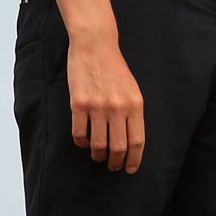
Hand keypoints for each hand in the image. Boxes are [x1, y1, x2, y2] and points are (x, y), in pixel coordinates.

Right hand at [67, 33, 144, 173]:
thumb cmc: (115, 70)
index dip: (134, 158)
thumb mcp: (133, 90)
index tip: (130, 168)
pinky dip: (81, 143)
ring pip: (98, 143)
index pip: (137, 140)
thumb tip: (131, 140)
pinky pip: (79, 133)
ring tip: (98, 156)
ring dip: (98, 155)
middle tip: (112, 166)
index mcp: (135, 105)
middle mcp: (118, 108)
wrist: (96, 47)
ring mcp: (97, 106)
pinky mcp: (78, 104)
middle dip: (115, 162)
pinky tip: (83, 143)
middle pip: (118, 146)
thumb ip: (133, 112)